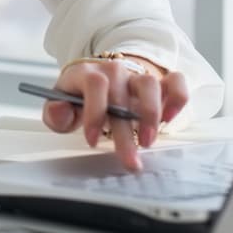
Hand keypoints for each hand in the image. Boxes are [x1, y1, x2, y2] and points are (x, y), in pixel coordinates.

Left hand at [40, 59, 189, 170]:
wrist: (104, 75)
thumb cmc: (82, 96)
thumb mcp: (61, 103)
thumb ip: (55, 112)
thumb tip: (61, 113)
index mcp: (88, 74)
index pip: (94, 85)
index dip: (94, 113)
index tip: (92, 140)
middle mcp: (115, 71)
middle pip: (122, 95)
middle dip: (126, 133)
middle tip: (130, 161)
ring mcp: (139, 74)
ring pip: (150, 85)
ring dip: (151, 114)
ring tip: (147, 140)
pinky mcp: (161, 81)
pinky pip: (176, 82)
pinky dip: (177, 98)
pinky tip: (170, 118)